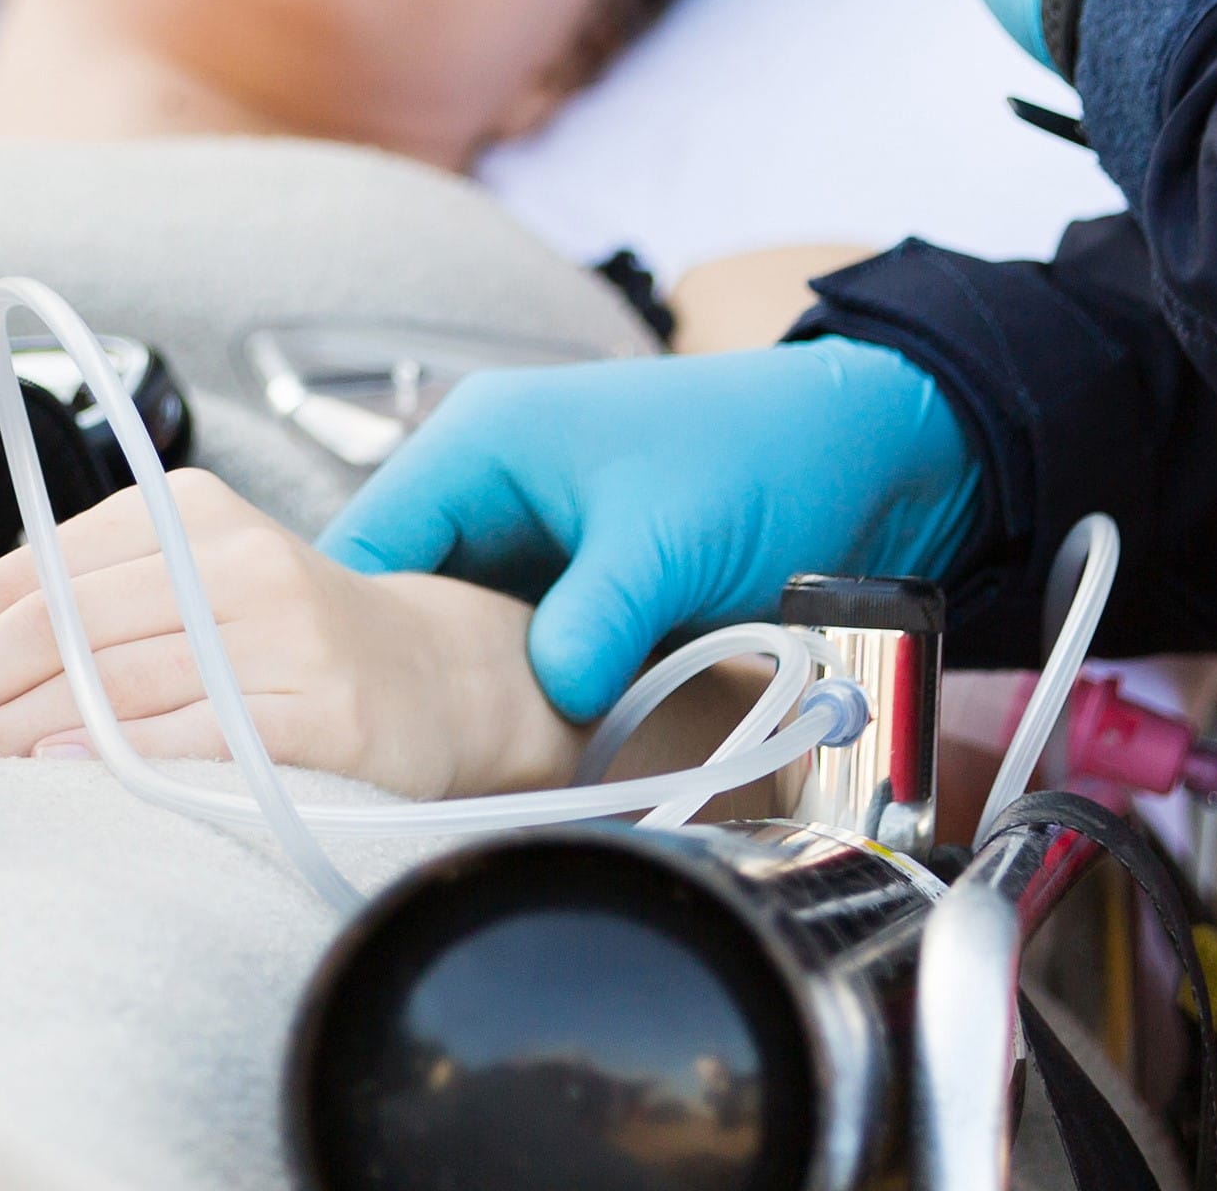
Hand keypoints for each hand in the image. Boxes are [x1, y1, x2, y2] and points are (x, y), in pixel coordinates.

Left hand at [0, 470, 581, 799]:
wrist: (439, 677)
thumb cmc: (286, 645)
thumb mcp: (187, 590)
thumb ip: (84, 613)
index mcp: (178, 512)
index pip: (29, 573)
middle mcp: (227, 554)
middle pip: (55, 624)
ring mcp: (280, 625)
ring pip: (108, 677)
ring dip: (2, 734)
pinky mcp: (322, 704)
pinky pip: (196, 729)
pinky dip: (118, 751)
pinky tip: (56, 771)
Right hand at [319, 340, 979, 723]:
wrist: (872, 455)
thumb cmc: (763, 455)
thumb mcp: (669, 534)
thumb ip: (598, 613)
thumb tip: (552, 696)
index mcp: (478, 444)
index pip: (368, 544)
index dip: (343, 631)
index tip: (347, 722)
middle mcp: (489, 492)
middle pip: (403, 601)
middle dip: (410, 678)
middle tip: (414, 765)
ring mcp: (535, 546)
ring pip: (461, 638)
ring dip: (474, 698)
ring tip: (470, 771)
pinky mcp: (580, 593)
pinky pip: (522, 654)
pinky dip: (526, 701)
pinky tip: (533, 755)